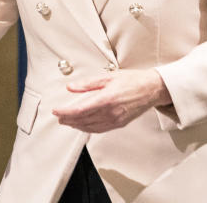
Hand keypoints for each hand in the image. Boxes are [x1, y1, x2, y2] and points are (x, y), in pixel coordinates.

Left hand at [51, 69, 170, 132]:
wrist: (151, 89)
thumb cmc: (132, 80)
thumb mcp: (108, 77)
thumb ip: (87, 84)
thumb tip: (71, 87)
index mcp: (107, 99)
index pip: (80, 109)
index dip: (66, 112)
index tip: (56, 111)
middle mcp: (111, 112)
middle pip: (83, 119)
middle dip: (68, 119)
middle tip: (58, 117)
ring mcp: (116, 120)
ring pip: (91, 127)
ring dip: (76, 125)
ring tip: (66, 122)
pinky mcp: (120, 124)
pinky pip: (100, 129)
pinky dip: (88, 129)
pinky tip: (82, 126)